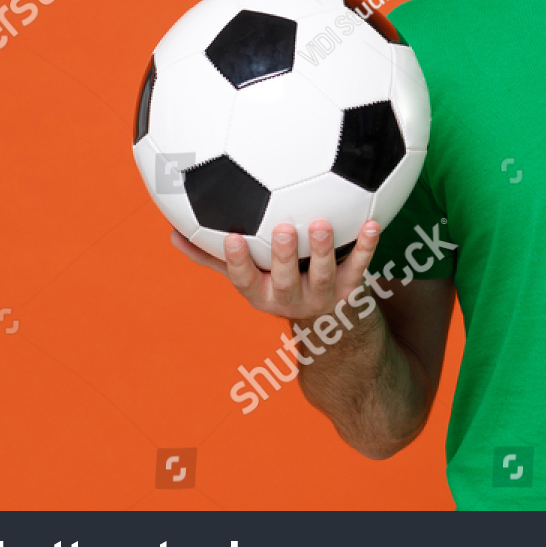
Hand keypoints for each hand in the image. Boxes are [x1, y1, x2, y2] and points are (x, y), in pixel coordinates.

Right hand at [169, 219, 381, 320]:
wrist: (328, 324)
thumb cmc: (277, 284)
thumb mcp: (247, 278)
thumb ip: (211, 256)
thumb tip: (172, 233)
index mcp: (261, 294)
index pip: (244, 280)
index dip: (237, 262)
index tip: (231, 237)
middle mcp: (290, 299)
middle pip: (284, 280)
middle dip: (282, 257)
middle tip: (284, 228)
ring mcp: (322, 296)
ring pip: (323, 274)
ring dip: (323, 249)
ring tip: (322, 224)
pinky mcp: (350, 289)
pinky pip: (360, 266)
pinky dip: (367, 246)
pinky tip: (373, 223)